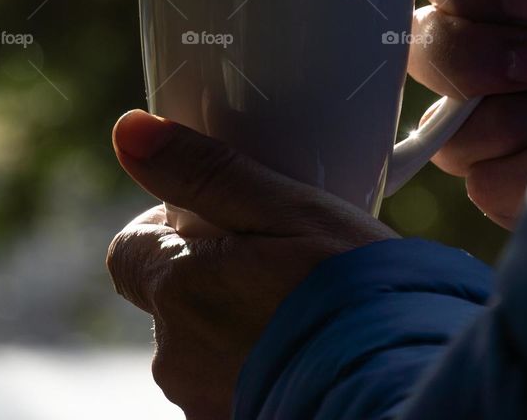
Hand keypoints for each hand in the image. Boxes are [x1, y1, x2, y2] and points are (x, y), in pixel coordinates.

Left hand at [106, 109, 392, 419]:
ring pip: (202, 340)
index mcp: (178, 288)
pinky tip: (307, 344)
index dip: (173, 224)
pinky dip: (258, 358)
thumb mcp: (287, 208)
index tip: (228, 218)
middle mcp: (176, 355)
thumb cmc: (350, 291)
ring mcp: (203, 398)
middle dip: (211, 270)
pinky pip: (231, 378)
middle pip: (170, 293)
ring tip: (302, 302)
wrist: (397, 381)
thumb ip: (204, 172)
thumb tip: (129, 132)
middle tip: (280, 256)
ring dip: (235, 317)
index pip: (130, 246)